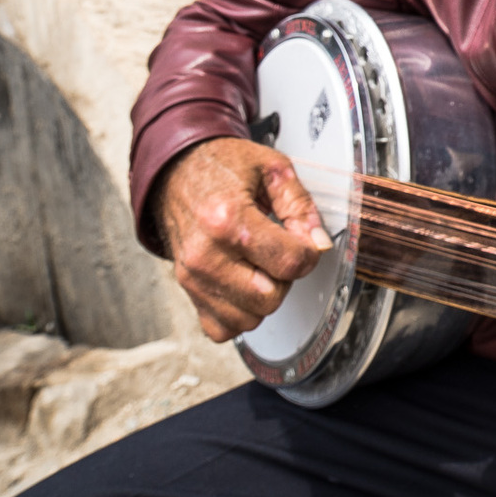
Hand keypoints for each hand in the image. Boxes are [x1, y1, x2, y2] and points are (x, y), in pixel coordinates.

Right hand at [152, 137, 331, 342]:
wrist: (176, 172)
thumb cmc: (221, 168)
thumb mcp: (272, 169)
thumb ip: (302, 207)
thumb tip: (319, 244)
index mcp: (228, 220)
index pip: (290, 262)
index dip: (309, 252)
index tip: (304, 240)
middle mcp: (206, 255)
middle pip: (269, 298)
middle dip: (285, 277)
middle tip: (278, 250)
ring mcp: (193, 278)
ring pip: (249, 319)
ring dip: (264, 296)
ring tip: (259, 263)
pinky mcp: (187, 291)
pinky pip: (223, 328)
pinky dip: (239, 312)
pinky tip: (243, 283)